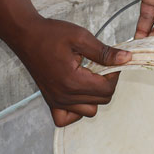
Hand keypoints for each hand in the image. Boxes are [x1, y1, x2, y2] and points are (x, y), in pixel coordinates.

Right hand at [6, 16, 131, 126]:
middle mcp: (64, 96)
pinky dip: (76, 110)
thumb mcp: (81, 37)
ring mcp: (56, 101)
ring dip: (95, 96)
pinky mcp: (50, 101)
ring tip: (88, 76)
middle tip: (99, 65)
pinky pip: (67, 118)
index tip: (111, 60)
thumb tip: (126, 59)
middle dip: (106, 83)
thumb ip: (104, 52)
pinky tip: (78, 93)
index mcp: (73, 81)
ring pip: (89, 111)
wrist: (26, 35)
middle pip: (102, 100)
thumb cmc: (51, 34)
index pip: (107, 89)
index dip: (115, 74)